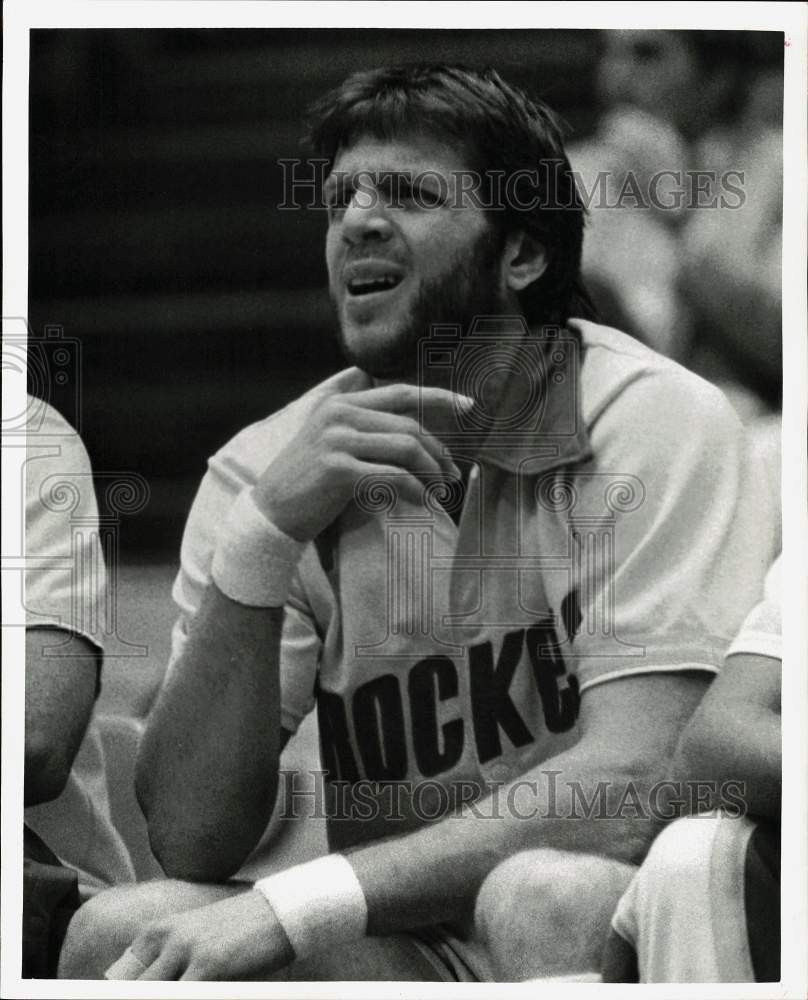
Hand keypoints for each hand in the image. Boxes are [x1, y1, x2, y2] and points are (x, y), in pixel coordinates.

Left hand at [108, 890, 293, 980]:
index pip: (119, 979)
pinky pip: (182, 996)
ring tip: (191, 987)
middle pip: (133, 988)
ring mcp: (185, 951)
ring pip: (153, 992)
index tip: (132, 994)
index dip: (124, 993)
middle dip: (142, 998)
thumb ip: (164, 960)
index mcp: (155, 932)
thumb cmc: (237, 931)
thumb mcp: (192, 937)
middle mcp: (164, 938)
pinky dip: (187, 999)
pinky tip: (208, 992)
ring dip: (165, 997)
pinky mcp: (208, 966)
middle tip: (153, 995)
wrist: (278, 913)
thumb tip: (135, 982)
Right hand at [253, 374, 472, 541]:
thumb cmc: (309, 485)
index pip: (400, 392)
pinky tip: (418, 502)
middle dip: (439, 452)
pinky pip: (393, 477)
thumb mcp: (333, 444)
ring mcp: (336, 440)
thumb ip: (366, 430)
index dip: (439, 397)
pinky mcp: (337, 469)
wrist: (271, 514)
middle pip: (409, 425)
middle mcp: (338, 414)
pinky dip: (413, 491)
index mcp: (340, 404)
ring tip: (437, 493)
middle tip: (451, 476)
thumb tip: (419, 437)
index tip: (469, 406)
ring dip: (430, 473)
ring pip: (406, 449)